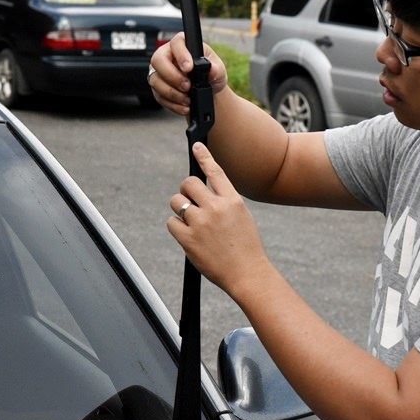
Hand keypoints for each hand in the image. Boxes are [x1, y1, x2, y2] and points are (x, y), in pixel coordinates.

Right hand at [148, 32, 227, 115]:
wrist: (209, 91)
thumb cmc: (211, 74)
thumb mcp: (219, 69)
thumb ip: (216, 69)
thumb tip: (212, 70)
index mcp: (182, 44)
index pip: (176, 43)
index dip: (181, 55)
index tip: (189, 68)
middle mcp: (167, 55)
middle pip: (158, 60)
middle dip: (173, 76)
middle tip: (187, 86)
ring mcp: (160, 72)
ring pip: (155, 80)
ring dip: (172, 93)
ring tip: (188, 100)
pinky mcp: (158, 88)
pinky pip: (159, 96)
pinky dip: (173, 104)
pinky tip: (184, 106)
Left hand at [167, 142, 269, 293]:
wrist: (247, 273)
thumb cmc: (245, 247)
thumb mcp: (241, 217)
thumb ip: (223, 203)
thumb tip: (199, 195)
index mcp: (233, 200)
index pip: (215, 171)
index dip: (204, 156)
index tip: (196, 146)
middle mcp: (216, 208)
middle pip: (188, 184)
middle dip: (186, 190)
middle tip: (189, 200)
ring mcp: (201, 223)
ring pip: (176, 202)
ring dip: (180, 209)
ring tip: (191, 221)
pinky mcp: (188, 239)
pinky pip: (172, 222)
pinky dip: (176, 227)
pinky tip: (188, 235)